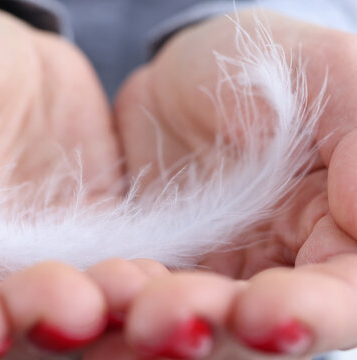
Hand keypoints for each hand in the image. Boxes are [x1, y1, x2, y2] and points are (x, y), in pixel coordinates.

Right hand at [0, 5, 122, 357]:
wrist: (16, 60)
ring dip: (98, 313)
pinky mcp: (94, 249)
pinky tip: (162, 279)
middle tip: (75, 310)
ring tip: (129, 296)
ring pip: (65, 312)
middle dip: (35, 324)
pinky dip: (137, 283)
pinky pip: (117, 276)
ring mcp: (37, 268)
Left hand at [96, 9, 356, 358]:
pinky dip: (115, 302)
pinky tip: (97, 285)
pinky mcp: (157, 274)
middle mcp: (280, 272)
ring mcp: (215, 279)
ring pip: (190, 326)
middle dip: (211, 325)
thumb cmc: (267, 70)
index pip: (342, 297)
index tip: (265, 312)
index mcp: (338, 236)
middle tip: (164, 316)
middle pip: (256, 332)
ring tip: (121, 296)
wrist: (183, 80)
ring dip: (156, 324)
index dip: (310, 314)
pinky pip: (135, 299)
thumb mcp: (322, 73)